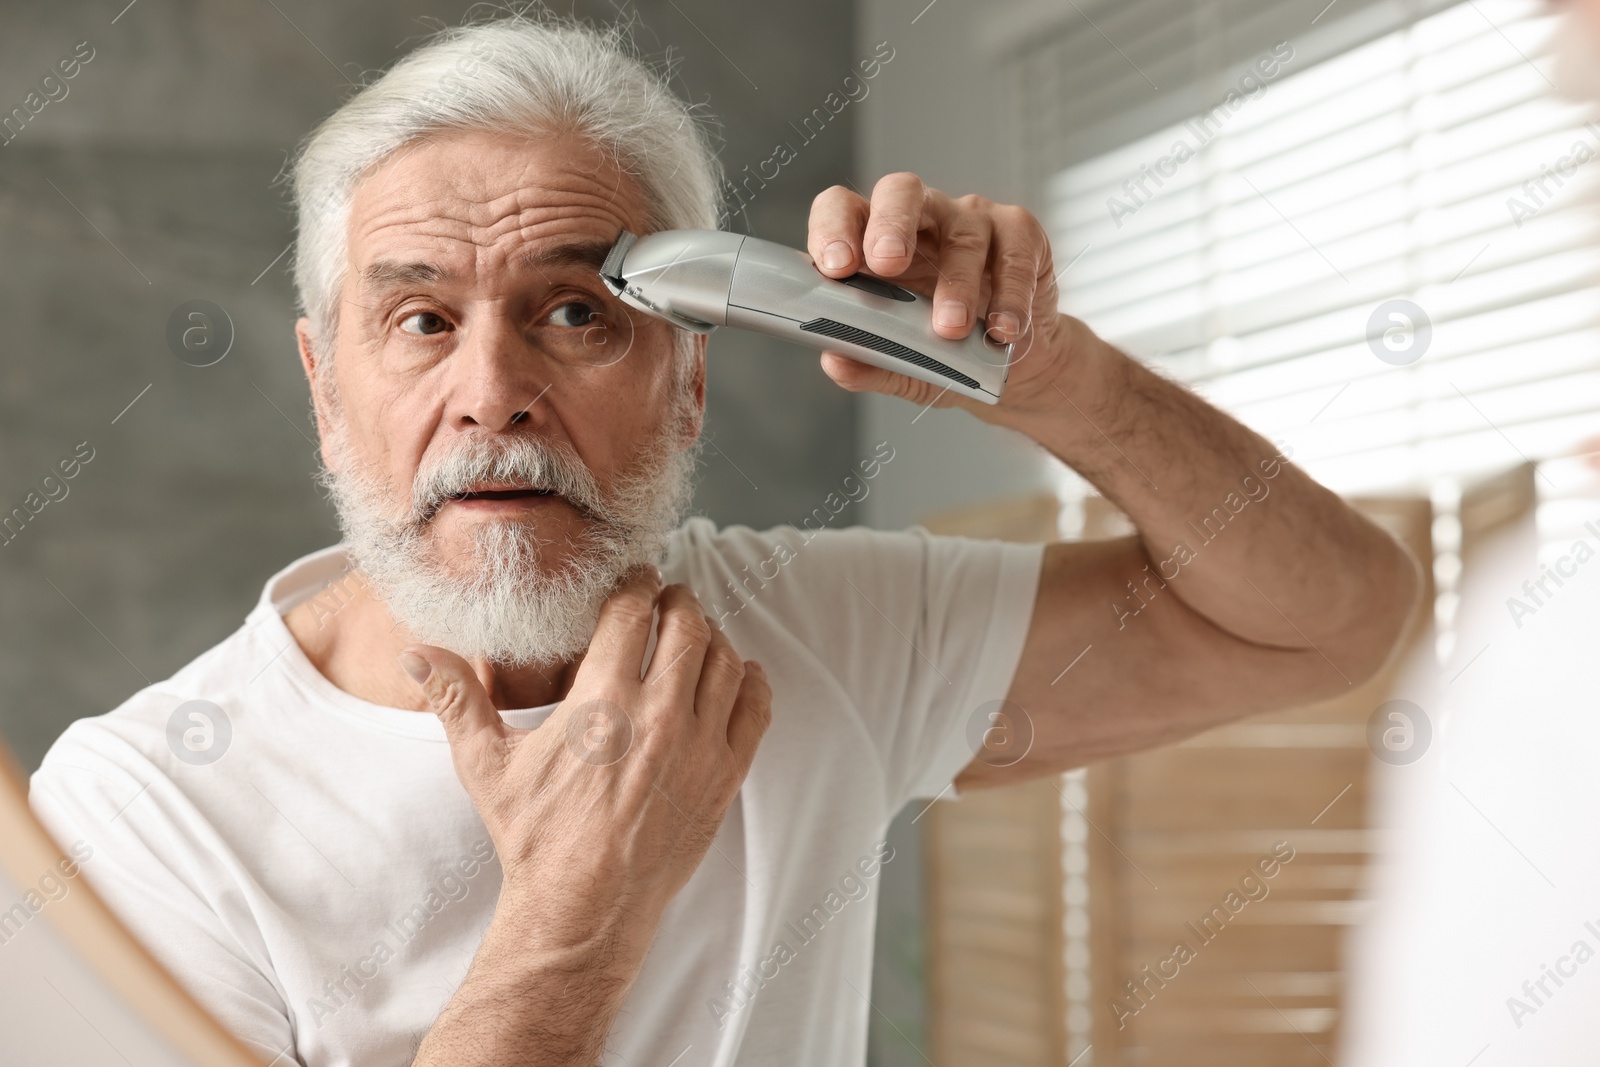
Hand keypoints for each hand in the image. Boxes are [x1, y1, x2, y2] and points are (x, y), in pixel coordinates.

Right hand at [396, 567, 770, 963]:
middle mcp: (659, 716)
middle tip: (666, 600)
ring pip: (725, 659)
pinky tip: (734, 674)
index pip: (633, 610)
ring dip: (712, 636)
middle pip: (688, 624)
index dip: (636, 584)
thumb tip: (414, 655)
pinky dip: (749, 680)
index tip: (634, 579)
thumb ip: (457, 700)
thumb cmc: (535, 838)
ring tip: (693, 635)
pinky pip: (756, 708)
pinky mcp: (725, 777)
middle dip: (677, 601)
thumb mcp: (488, 766)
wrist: (583, 908)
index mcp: (603, 702)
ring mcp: (700, 747)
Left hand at [806, 173, 1071, 417]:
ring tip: (952, 330)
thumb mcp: (904, 368)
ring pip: (961, 234)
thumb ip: (870, 363)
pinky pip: (1014, 254)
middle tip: (888, 265)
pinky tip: (1002, 330)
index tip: (835, 267)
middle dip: (890, 225)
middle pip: (900, 191)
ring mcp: (971, 221)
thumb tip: (836, 361)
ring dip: (956, 284)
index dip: (834, 228)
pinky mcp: (1020, 233)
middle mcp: (921, 219)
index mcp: (875, 242)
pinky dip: (1009, 295)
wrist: (1015, 368)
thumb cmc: (948, 353)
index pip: (844, 209)